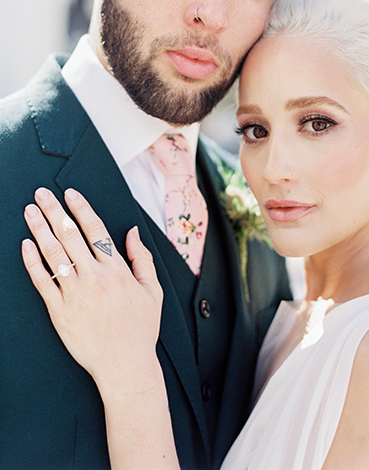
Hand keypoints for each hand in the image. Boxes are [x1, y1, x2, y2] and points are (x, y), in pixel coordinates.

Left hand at [22, 188, 162, 393]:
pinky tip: (26, 246)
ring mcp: (75, 294)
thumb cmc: (140, 328)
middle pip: (69, 235)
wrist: (125, 365)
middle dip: (53, 210)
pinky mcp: (59, 312)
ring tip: (29, 212)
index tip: (69, 193)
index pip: (95, 229)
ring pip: (53, 254)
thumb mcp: (153, 290)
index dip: (81, 208)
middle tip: (41, 194)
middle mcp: (95, 278)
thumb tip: (133, 232)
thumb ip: (141, 258)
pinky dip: (32, 262)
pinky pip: (42, 281)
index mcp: (117, 270)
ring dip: (39, 229)